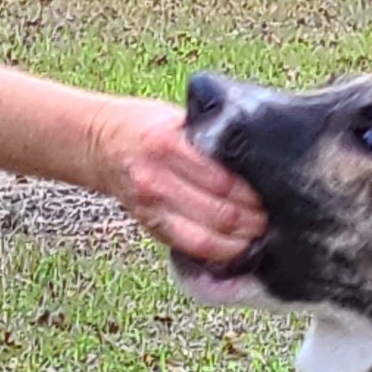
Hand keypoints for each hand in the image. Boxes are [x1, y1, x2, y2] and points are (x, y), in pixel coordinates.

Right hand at [104, 96, 264, 267]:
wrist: (98, 144)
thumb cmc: (144, 126)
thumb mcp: (177, 119)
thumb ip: (210, 141)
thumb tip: (256, 160)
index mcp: (169, 146)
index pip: (223, 181)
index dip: (253, 196)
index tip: (273, 196)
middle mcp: (158, 180)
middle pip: (220, 214)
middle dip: (253, 222)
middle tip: (271, 221)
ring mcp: (154, 208)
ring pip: (207, 240)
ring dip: (240, 243)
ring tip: (259, 237)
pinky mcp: (152, 228)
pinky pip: (191, 248)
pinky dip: (219, 253)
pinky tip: (236, 248)